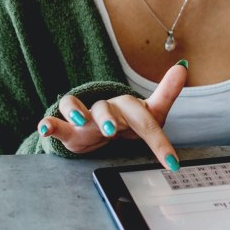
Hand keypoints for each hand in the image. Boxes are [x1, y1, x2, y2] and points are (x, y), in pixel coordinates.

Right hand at [37, 60, 188, 170]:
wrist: (99, 125)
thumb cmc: (126, 120)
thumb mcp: (149, 113)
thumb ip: (166, 94)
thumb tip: (183, 66)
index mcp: (128, 108)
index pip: (145, 119)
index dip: (158, 141)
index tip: (172, 163)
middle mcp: (105, 109)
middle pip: (106, 108)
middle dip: (109, 118)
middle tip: (112, 131)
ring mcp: (84, 116)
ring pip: (77, 108)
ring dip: (77, 113)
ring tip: (80, 122)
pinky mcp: (67, 126)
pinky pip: (55, 121)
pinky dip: (49, 123)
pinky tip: (46, 128)